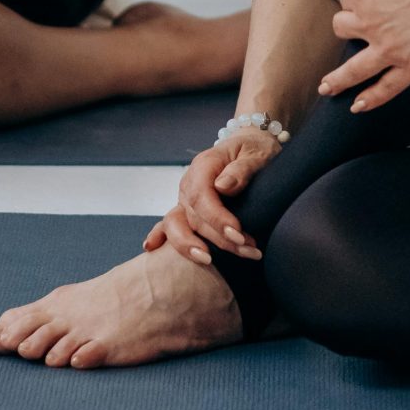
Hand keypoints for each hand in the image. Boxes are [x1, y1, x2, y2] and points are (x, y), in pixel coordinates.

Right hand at [141, 129, 279, 264]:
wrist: (248, 148)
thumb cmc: (254, 150)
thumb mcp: (256, 154)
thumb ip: (242, 169)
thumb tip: (222, 186)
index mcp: (205, 165)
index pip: (202, 196)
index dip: (217, 219)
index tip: (238, 234)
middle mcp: (189, 183)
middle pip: (194, 216)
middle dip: (217, 239)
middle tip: (247, 250)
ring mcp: (184, 198)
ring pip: (180, 225)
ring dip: (195, 247)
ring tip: (213, 262)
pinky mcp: (186, 209)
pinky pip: (168, 224)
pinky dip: (160, 236)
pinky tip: (152, 248)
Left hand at [319, 0, 409, 114]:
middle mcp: (369, 25)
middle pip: (343, 28)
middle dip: (347, 26)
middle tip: (354, 27)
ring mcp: (389, 50)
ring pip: (354, 69)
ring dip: (337, 79)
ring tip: (326, 88)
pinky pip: (386, 88)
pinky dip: (371, 99)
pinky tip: (357, 106)